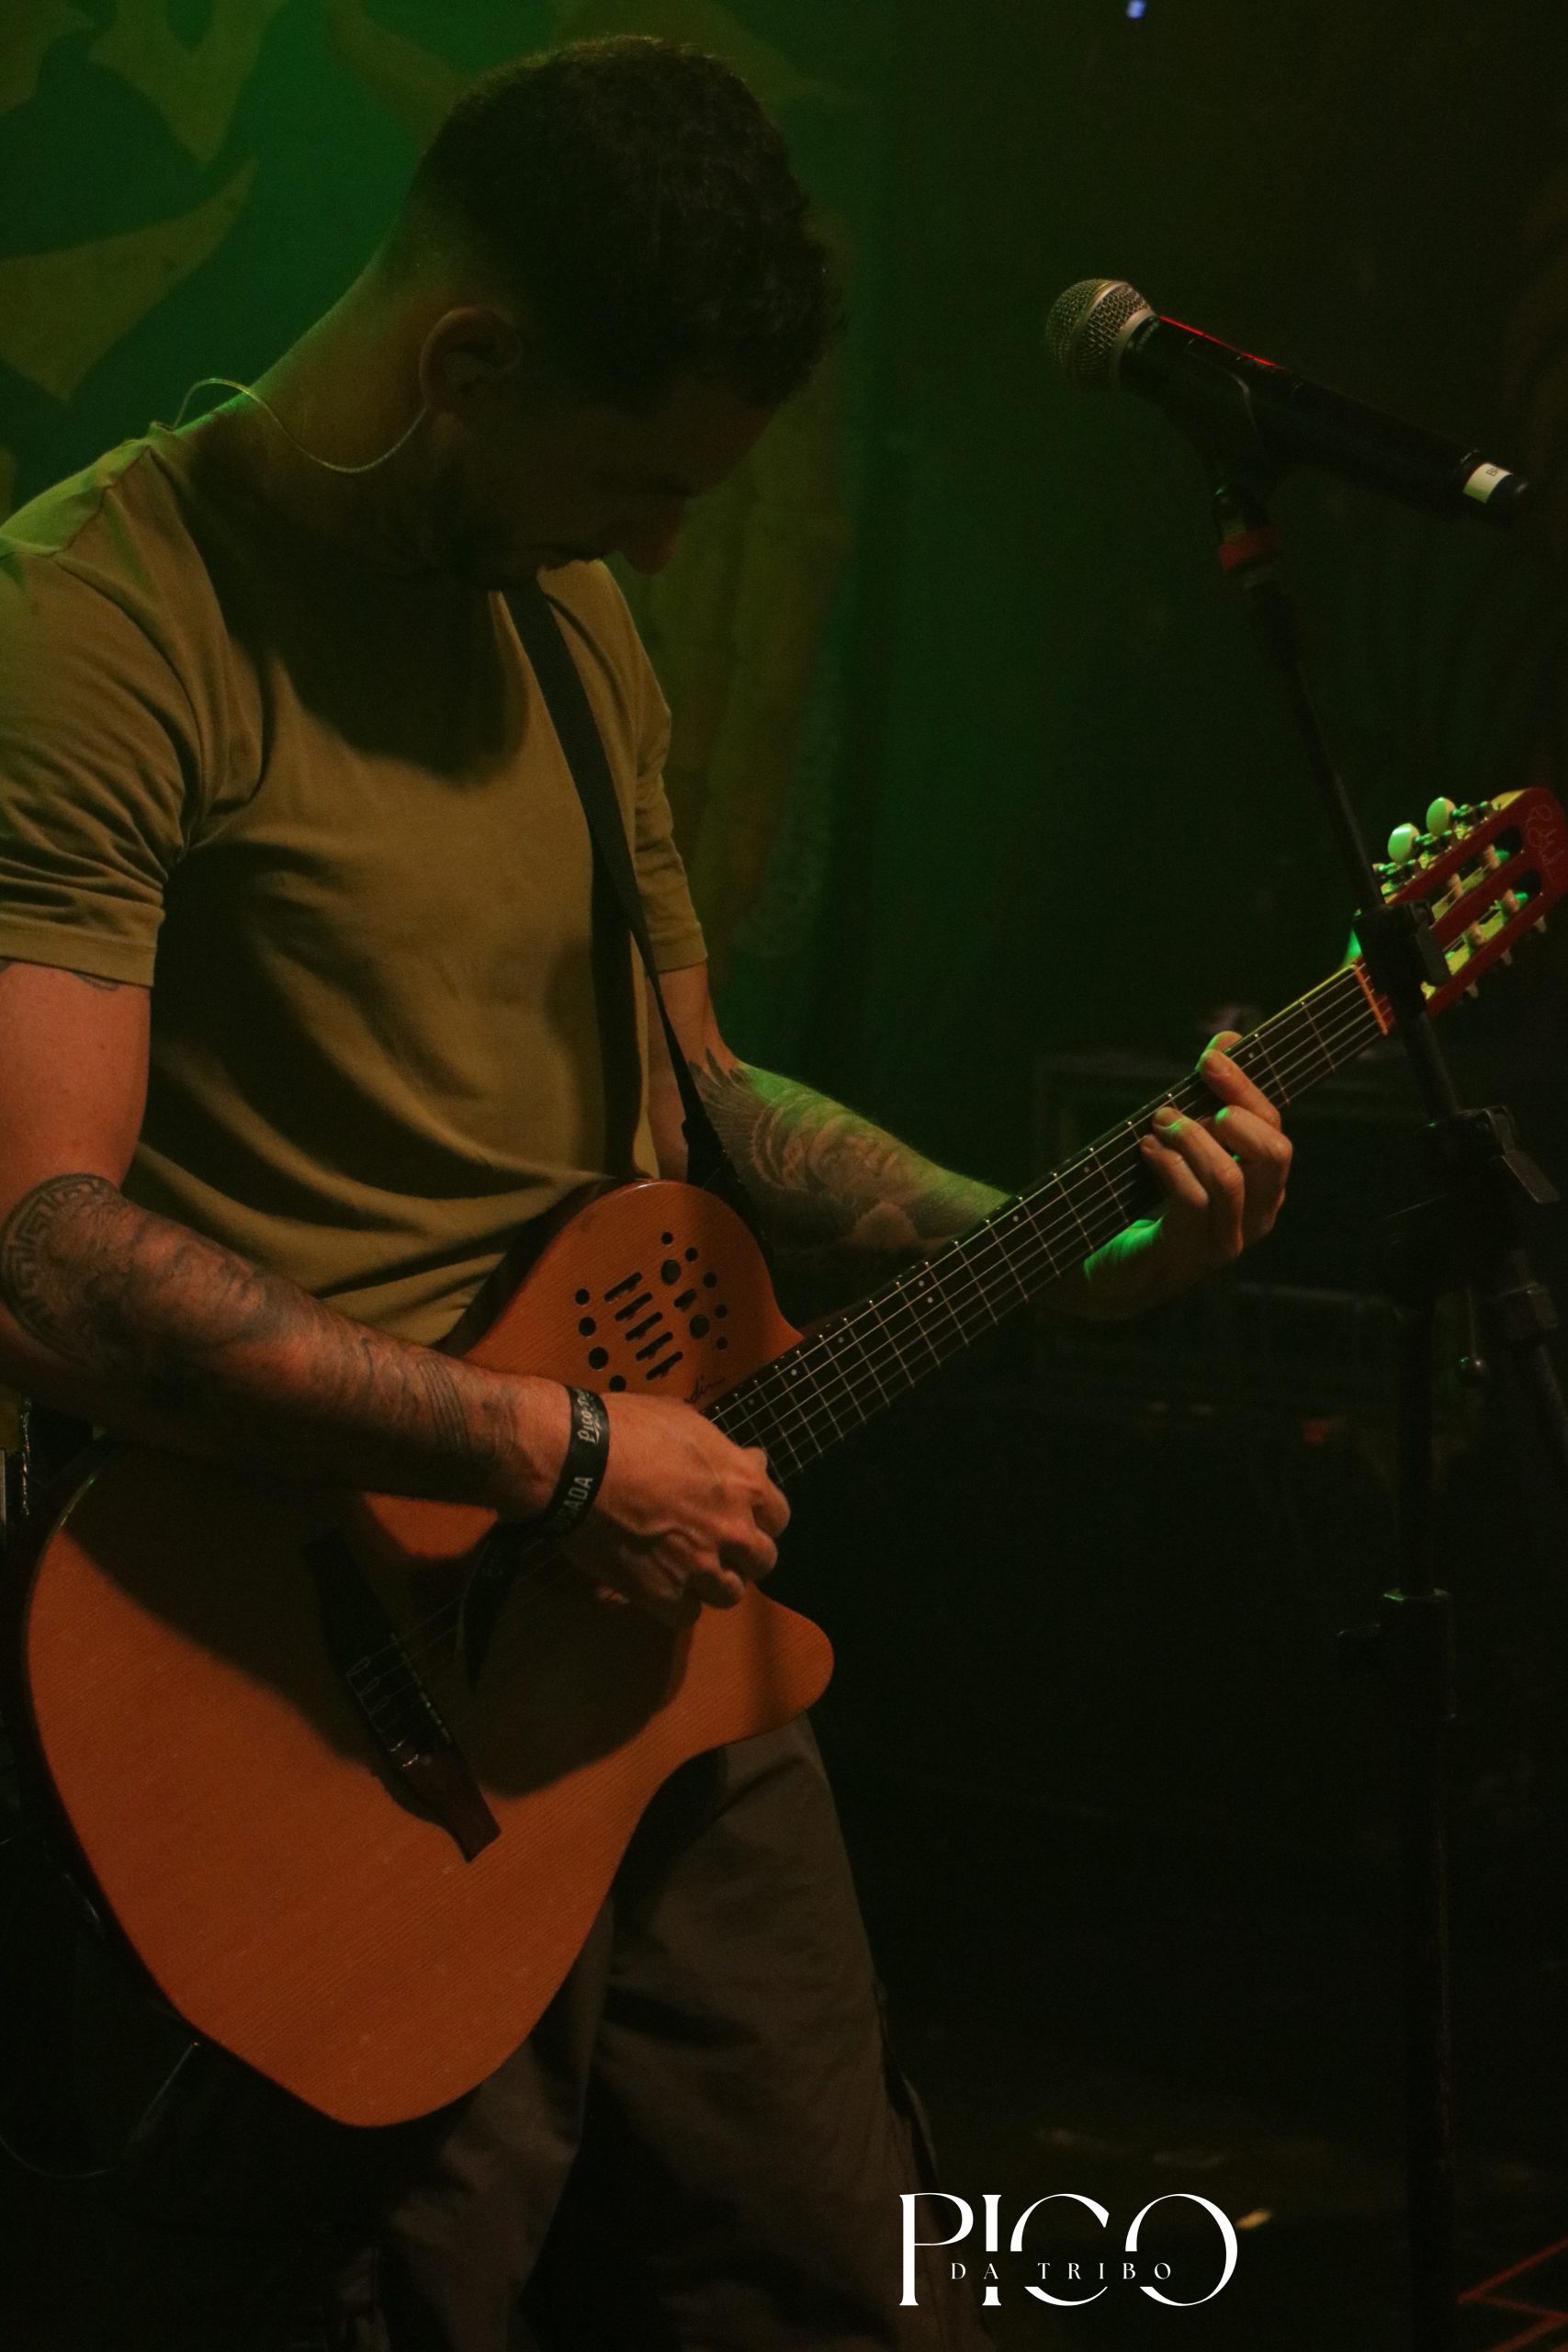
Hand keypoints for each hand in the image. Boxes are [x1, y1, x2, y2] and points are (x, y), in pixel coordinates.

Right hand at [559, 1392, 788, 1625]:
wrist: (577, 1462)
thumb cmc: (628, 1429)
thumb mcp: (687, 1422)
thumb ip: (725, 1451)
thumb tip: (753, 1459)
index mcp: (743, 1485)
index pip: (779, 1517)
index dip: (759, 1517)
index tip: (739, 1515)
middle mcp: (732, 1530)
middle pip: (763, 1561)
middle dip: (742, 1554)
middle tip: (715, 1545)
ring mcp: (700, 1567)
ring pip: (729, 1595)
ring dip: (712, 1583)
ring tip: (686, 1570)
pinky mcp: (663, 1595)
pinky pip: (686, 1615)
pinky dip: (675, 1603)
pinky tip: (658, 1586)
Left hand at [1076, 1033, 1290, 1317]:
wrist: (1118, 1268)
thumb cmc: (1157, 1197)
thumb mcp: (1188, 1141)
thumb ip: (1210, 1094)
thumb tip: (1229, 1036)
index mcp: (1264, 1185)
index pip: (1276, 1129)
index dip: (1246, 1088)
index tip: (1210, 1057)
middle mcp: (1257, 1214)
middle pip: (1274, 1153)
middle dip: (1233, 1111)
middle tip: (1186, 1098)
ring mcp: (1227, 1239)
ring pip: (1231, 1178)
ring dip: (1192, 1139)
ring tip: (1160, 1122)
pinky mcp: (1189, 1253)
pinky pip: (1193, 1202)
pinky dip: (1169, 1166)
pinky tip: (1146, 1149)